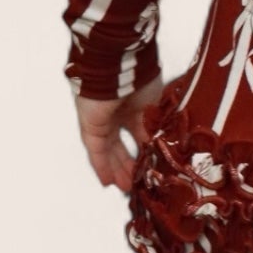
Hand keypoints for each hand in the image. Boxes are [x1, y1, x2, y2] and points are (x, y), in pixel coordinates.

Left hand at [74, 75, 163, 192]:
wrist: (120, 64)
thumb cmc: (140, 76)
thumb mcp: (156, 107)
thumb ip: (155, 129)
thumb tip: (161, 150)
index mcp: (135, 105)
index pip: (139, 136)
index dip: (145, 153)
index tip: (152, 169)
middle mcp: (117, 113)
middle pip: (121, 146)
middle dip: (129, 165)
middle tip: (137, 183)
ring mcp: (102, 120)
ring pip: (109, 151)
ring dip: (117, 169)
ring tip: (126, 188)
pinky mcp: (90, 125)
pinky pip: (95, 151)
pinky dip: (101, 166)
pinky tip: (107, 182)